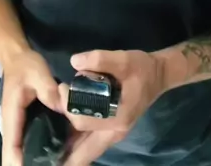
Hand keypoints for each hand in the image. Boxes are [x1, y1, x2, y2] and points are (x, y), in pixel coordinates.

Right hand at [1, 50, 61, 165]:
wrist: (17, 57)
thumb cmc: (25, 65)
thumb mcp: (38, 73)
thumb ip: (49, 91)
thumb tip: (64, 109)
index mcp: (12, 117)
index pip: (11, 148)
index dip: (20, 163)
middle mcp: (12, 127)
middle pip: (14, 156)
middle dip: (30, 164)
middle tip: (54, 165)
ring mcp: (17, 127)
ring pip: (20, 152)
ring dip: (33, 160)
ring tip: (57, 162)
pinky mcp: (24, 125)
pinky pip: (27, 144)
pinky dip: (37, 151)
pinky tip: (55, 153)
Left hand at [59, 49, 165, 165]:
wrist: (158, 75)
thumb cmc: (142, 68)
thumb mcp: (123, 59)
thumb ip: (99, 59)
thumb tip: (74, 62)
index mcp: (118, 118)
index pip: (83, 121)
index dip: (67, 107)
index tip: (61, 88)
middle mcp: (116, 132)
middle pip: (83, 148)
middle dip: (64, 141)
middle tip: (51, 119)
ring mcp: (115, 134)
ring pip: (87, 152)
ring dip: (70, 150)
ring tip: (51, 148)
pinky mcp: (113, 131)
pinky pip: (92, 145)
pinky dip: (78, 145)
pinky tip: (65, 140)